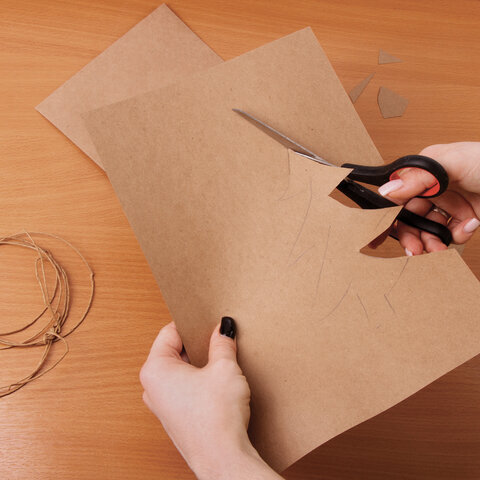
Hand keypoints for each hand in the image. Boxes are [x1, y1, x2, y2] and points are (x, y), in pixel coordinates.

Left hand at [140, 318, 282, 479]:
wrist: (224, 460)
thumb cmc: (216, 418)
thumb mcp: (224, 368)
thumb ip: (222, 343)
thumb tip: (223, 329)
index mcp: (154, 369)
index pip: (170, 332)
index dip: (193, 323)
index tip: (210, 320)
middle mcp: (152, 387)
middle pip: (175, 351)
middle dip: (198, 344)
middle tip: (219, 339)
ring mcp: (162, 405)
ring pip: (181, 371)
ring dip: (201, 364)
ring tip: (222, 361)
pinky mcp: (176, 417)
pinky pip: (185, 388)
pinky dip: (200, 381)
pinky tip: (218, 383)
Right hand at [378, 142, 479, 254]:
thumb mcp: (452, 162)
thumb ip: (418, 177)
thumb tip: (387, 190)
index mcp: (425, 173)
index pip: (397, 198)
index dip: (389, 218)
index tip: (383, 236)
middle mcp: (434, 189)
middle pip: (411, 219)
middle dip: (412, 236)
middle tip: (415, 251)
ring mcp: (450, 205)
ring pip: (429, 231)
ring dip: (432, 242)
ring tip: (438, 249)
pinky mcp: (466, 218)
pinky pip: (452, 234)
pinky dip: (458, 235)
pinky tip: (470, 225)